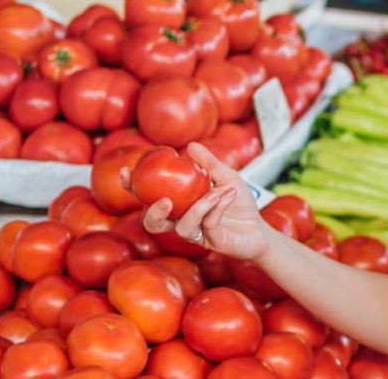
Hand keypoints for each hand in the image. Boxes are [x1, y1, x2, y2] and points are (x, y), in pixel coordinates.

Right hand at [141, 142, 270, 260]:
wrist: (260, 228)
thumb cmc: (239, 204)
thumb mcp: (226, 177)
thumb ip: (208, 164)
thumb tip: (190, 145)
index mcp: (178, 204)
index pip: (148, 198)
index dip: (132, 188)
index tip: (127, 171)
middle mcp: (182, 221)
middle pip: (153, 224)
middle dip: (153, 212)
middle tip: (164, 200)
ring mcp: (196, 234)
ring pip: (182, 227)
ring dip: (198, 206)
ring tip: (215, 191)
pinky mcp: (211, 242)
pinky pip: (207, 225)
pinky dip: (217, 207)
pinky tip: (228, 194)